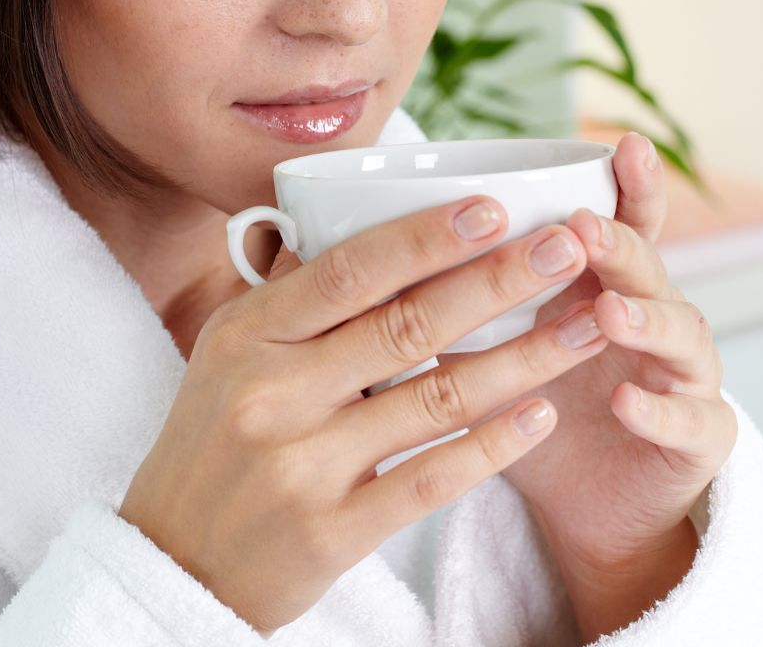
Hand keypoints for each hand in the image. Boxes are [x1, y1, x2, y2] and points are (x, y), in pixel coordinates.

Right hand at [118, 197, 608, 635]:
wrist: (173, 556)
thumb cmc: (209, 436)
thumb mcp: (225, 350)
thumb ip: (288, 293)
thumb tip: (336, 218)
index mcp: (247, 333)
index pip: (348, 271)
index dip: (425, 237)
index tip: (493, 208)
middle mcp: (274, 391)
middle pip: (407, 324)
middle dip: (498, 280)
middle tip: (568, 247)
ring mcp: (304, 464)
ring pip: (436, 398)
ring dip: (525, 359)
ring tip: (589, 327)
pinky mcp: (333, 530)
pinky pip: (431, 478)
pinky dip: (493, 445)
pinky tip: (543, 414)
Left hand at [479, 133, 737, 573]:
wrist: (583, 501)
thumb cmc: (527, 404)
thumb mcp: (483, 347)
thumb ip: (445, 299)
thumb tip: (356, 262)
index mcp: (598, 282)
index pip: (621, 221)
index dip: (628, 185)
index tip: (621, 145)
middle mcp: (647, 315)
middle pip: (646, 265)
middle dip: (620, 241)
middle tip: (583, 227)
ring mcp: (679, 373)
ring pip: (680, 331)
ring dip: (644, 318)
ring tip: (607, 312)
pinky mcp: (696, 437)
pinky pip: (690, 420)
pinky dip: (660, 410)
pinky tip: (625, 401)